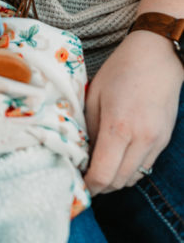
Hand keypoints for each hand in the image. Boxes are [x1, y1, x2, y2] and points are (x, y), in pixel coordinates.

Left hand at [84, 28, 182, 194]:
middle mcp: (141, 139)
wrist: (156, 57)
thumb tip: (82, 154)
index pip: (103, 174)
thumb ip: (88, 128)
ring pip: (134, 178)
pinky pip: (146, 166)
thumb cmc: (119, 71)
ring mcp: (156, 141)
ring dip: (116, 180)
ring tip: (101, 168)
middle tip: (86, 177)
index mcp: (118, 126)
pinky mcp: (164, 140)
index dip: (89, 185)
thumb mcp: (93, 96)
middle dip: (100, 186)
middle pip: (119, 182)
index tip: (78, 182)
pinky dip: (130, 169)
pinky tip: (118, 158)